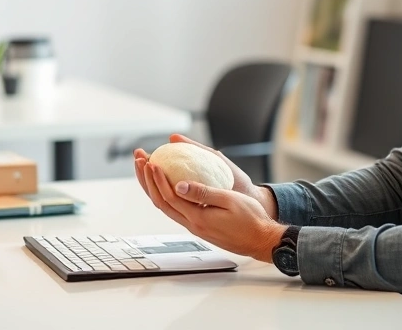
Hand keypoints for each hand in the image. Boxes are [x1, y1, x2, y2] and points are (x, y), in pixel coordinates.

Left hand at [133, 134, 276, 218]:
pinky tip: (168, 185)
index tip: (151, 162)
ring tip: (148, 170)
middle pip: (161, 202)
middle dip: (147, 180)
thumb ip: (204, 192)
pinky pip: (177, 209)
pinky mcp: (200, 226)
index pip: (170, 197)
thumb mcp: (230, 200)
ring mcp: (195, 227)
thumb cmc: (251, 219)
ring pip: (167, 207)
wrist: (260, 240)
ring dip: (154, 188)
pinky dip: (167, 195)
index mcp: (198, 218)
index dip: (157, 179)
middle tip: (141, 160)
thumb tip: (179, 185)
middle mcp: (192, 225)